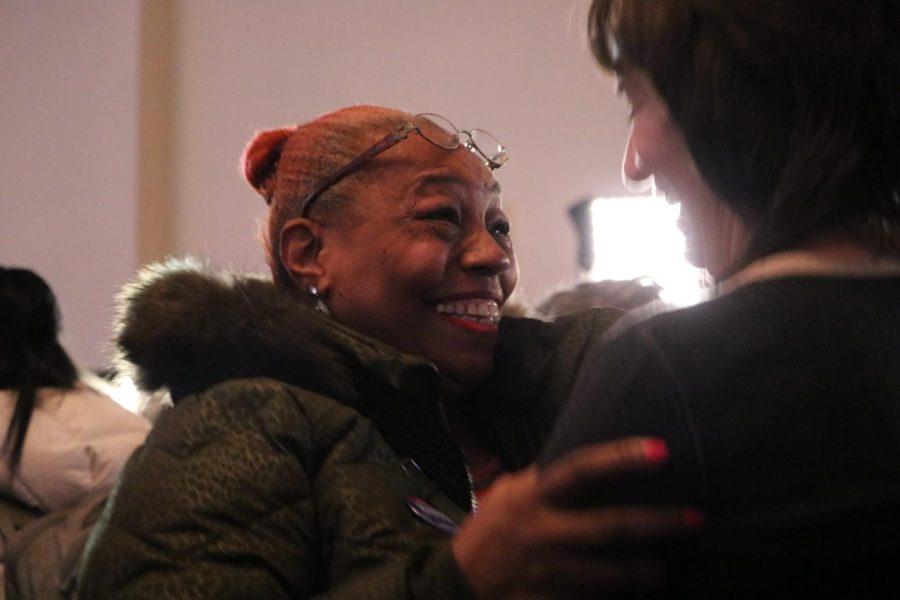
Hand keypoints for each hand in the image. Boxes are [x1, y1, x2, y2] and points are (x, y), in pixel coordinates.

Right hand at [451, 437, 700, 599]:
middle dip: (657, 524)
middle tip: (696, 518)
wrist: (458, 583)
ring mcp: (546, 573)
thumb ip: (546, 479)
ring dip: (643, 574)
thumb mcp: (511, 493)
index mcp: (534, 497)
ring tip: (663, 570)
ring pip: (609, 577)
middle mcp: (542, 533)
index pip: (582, 469)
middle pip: (610, 529)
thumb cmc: (492, 529)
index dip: (621, 458)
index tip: (662, 450)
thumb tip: (594, 462)